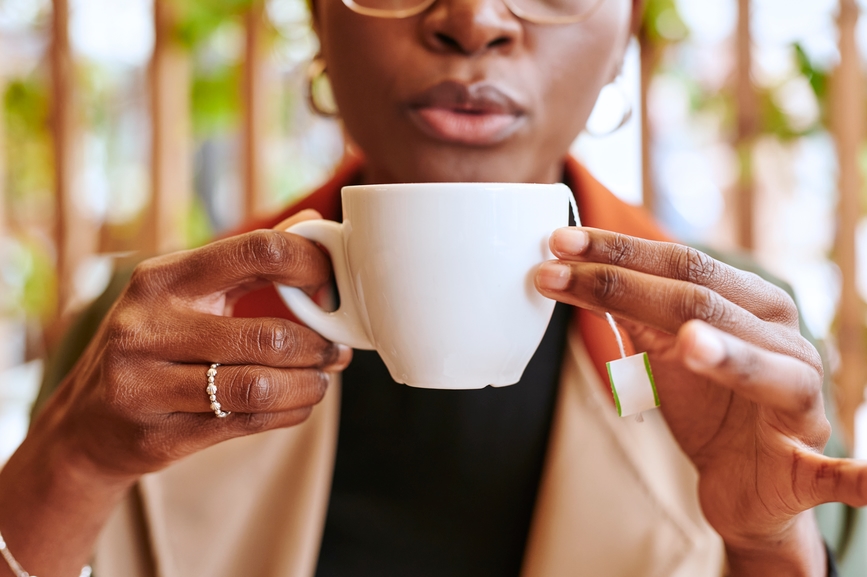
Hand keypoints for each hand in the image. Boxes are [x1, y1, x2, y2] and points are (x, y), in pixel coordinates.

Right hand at [0, 211, 348, 575]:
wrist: (89, 422)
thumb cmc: (154, 344)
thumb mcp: (185, 293)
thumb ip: (249, 262)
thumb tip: (312, 220)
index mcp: (163, 279)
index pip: (254, 251)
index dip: (308, 264)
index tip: (331, 285)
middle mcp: (149, 327)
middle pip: (266, 333)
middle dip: (317, 344)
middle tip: (336, 349)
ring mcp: (148, 384)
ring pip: (260, 385)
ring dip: (308, 384)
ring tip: (321, 379)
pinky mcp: (159, 434)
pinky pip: (248, 422)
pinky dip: (289, 413)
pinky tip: (298, 403)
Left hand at [535, 227, 865, 572]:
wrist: (745, 479)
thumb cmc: (710, 405)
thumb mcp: (665, 349)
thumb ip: (635, 310)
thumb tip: (570, 264)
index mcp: (753, 307)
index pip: (683, 265)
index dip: (619, 252)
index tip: (559, 242)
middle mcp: (783, 342)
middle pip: (704, 305)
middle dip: (624, 285)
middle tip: (558, 273)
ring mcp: (801, 402)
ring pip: (770, 372)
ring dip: (733, 360)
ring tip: (689, 344)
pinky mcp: (807, 464)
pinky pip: (837, 472)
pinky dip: (857, 475)